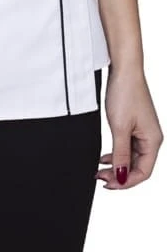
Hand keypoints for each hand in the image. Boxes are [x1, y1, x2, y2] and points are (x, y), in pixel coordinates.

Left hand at [95, 66, 163, 188]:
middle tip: (100, 176)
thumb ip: (120, 154)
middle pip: (137, 166)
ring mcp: (143, 131)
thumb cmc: (125, 93)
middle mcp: (151, 137)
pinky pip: (127, 146)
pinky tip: (104, 157)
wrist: (124, 68)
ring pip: (131, 157)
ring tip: (99, 169)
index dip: (126, 182)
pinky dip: (116, 153)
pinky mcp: (134, 124)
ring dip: (116, 164)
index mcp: (153, 140)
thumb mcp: (119, 128)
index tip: (109, 184)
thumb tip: (120, 177)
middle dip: (119, 174)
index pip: (143, 172)